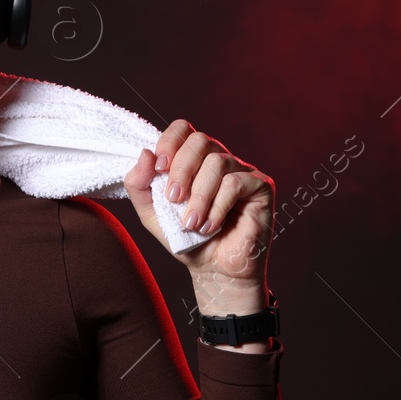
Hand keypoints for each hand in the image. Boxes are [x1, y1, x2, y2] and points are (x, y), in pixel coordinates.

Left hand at [123, 118, 273, 286]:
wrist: (212, 269)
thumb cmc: (185, 239)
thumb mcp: (151, 214)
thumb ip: (140, 185)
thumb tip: (145, 153)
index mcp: (193, 160)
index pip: (183, 130)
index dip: (169, 142)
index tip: (158, 169)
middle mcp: (218, 159)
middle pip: (200, 140)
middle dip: (181, 170)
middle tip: (173, 199)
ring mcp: (241, 171)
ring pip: (217, 163)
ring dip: (199, 196)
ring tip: (191, 223)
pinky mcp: (260, 187)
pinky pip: (235, 183)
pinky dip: (217, 207)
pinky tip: (210, 226)